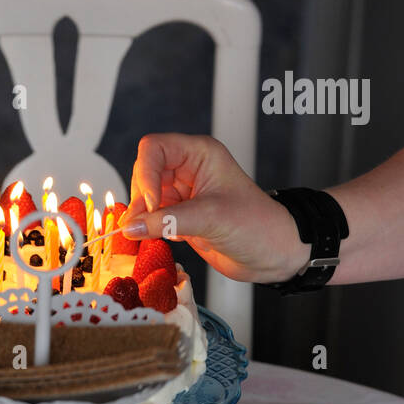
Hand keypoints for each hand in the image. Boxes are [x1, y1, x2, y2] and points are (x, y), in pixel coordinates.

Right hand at [124, 133, 310, 283]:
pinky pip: (152, 219)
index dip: (145, 174)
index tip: (150, 204)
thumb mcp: (210, 219)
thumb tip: (130, 227)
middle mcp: (188, 170)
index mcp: (199, 154)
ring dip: (140, 218)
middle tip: (142, 226)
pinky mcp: (181, 218)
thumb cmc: (256, 225)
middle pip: (144, 173)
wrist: (273, 254)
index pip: (154, 149)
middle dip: (139, 199)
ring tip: (143, 236)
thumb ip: (167, 221)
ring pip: (145, 199)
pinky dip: (147, 230)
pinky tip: (152, 240)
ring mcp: (183, 195)